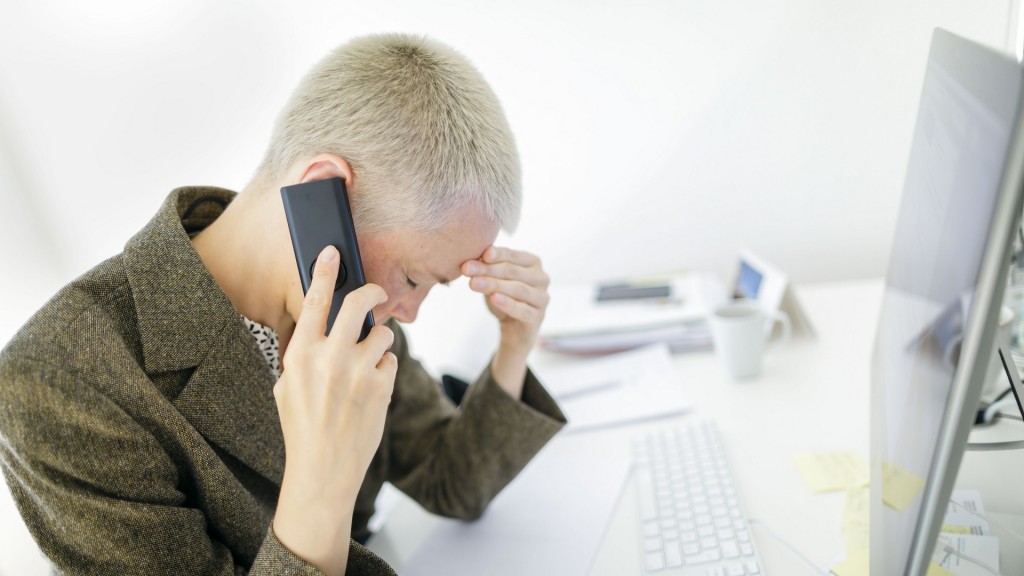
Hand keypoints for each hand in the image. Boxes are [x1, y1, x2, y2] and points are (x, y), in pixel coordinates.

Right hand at [273, 246, 396, 575]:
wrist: (322, 468)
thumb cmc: (302, 426)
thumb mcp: (288, 386)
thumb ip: (305, 353)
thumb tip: (324, 323)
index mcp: (300, 354)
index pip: (313, 301)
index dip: (324, 271)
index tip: (333, 250)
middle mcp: (329, 357)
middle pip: (359, 303)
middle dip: (372, 291)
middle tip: (378, 293)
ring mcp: (357, 371)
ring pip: (382, 333)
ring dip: (379, 341)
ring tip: (367, 362)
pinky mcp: (381, 387)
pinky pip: (391, 361)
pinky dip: (384, 369)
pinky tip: (371, 388)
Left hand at [463, 246, 548, 396]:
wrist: (514, 330)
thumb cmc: (504, 297)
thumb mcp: (494, 280)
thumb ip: (486, 268)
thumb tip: (470, 262)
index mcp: (533, 263)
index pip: (512, 255)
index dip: (496, 254)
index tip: (480, 255)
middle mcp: (541, 278)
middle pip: (512, 271)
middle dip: (488, 269)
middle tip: (467, 269)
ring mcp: (542, 298)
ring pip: (517, 289)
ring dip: (494, 285)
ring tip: (474, 283)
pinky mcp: (538, 317)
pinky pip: (522, 310)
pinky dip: (508, 303)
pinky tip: (494, 298)